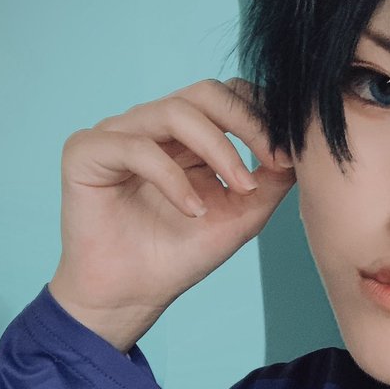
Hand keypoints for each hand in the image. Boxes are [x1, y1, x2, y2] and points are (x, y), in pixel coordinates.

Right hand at [48, 78, 296, 351]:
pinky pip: (136, 147)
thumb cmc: (181, 254)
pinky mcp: (86, 152)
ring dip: (218, 149)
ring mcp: (118, 134)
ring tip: (241, 188)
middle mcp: (152, 126)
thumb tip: (303, 148)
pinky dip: (172, 178)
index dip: (262, 115)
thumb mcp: (241, 214)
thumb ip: (271, 180)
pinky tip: (193, 211)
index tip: (291, 153)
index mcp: (187, 135)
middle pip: (206, 93)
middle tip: (275, 157)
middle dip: (248, 121)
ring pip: (175, 111)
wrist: (132, 295)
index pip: (229, 98)